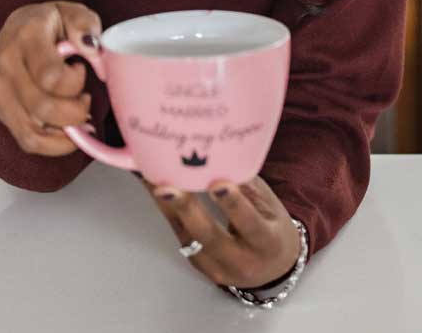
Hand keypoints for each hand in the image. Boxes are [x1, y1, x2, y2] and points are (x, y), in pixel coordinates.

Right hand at [0, 1, 100, 156]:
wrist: (17, 27)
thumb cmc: (50, 22)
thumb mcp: (72, 11)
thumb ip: (84, 25)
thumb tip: (93, 50)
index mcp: (26, 37)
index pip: (51, 76)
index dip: (75, 82)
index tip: (81, 69)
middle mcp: (6, 64)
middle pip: (43, 109)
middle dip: (75, 112)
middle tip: (85, 98)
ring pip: (33, 133)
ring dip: (65, 133)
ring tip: (79, 118)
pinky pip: (26, 141)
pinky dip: (53, 145)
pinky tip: (68, 132)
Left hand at [142, 175, 300, 288]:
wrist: (270, 268)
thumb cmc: (271, 229)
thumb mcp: (268, 205)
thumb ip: (246, 184)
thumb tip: (221, 153)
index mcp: (267, 243)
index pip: (250, 224)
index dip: (233, 205)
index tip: (218, 183)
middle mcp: (241, 261)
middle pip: (209, 236)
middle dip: (185, 209)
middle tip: (166, 185)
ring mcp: (216, 267)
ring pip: (187, 236)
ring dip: (166, 206)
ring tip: (150, 178)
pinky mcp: (198, 264)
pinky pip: (179, 236)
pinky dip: (166, 211)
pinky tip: (153, 187)